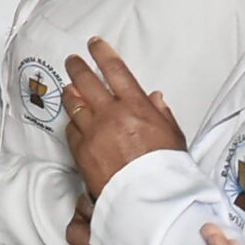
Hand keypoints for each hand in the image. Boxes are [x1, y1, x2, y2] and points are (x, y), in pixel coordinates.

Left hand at [62, 37, 184, 197]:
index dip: (102, 53)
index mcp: (137, 107)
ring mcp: (93, 131)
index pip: (115, 70)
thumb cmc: (167, 171)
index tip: (94, 44)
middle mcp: (112, 114)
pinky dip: (73, 123)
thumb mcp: (174, 137)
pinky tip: (75, 122)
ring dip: (71, 93)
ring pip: (74, 103)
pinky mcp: (81, 150)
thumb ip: (162, 113)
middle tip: (73, 61)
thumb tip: (154, 96)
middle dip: (77, 66)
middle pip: (86, 80)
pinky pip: (71, 129)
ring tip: (70, 89)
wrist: (149, 201)